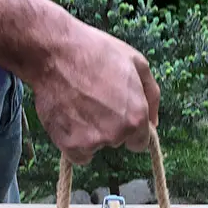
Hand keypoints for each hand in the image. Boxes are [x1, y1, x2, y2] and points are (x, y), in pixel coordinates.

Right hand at [31, 21, 159, 164]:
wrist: (52, 52)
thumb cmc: (94, 52)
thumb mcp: (135, 62)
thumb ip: (151, 95)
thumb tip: (154, 123)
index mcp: (137, 117)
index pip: (140, 142)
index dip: (130, 128)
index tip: (117, 114)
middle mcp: (117, 134)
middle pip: (117, 141)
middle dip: (109, 127)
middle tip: (93, 100)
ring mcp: (93, 142)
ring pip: (96, 147)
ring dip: (90, 133)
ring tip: (77, 104)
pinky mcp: (70, 146)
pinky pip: (78, 154)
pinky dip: (73, 142)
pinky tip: (68, 118)